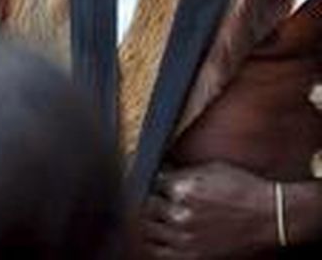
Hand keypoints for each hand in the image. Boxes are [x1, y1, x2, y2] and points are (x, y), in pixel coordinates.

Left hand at [142, 162, 280, 258]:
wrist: (273, 216)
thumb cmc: (246, 190)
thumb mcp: (211, 169)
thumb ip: (183, 172)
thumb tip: (161, 171)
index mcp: (182, 188)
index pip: (152, 184)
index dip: (157, 185)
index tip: (161, 187)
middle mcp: (180, 213)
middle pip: (147, 207)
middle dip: (154, 203)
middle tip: (160, 203)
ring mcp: (186, 237)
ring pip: (149, 231)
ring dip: (152, 224)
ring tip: (160, 221)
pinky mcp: (195, 256)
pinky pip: (161, 253)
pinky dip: (159, 246)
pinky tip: (164, 240)